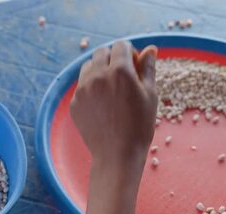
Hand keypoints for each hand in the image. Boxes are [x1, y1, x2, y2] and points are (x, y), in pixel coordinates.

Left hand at [70, 41, 157, 168]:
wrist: (117, 155)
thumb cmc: (139, 126)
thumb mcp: (150, 95)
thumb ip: (148, 68)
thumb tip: (150, 49)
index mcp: (120, 71)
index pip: (121, 45)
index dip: (130, 53)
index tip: (134, 66)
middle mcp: (98, 76)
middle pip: (102, 52)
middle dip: (113, 59)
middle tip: (123, 78)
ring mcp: (83, 89)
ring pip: (89, 66)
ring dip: (99, 70)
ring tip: (111, 89)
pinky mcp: (75, 102)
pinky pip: (81, 85)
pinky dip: (91, 88)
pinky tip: (103, 105)